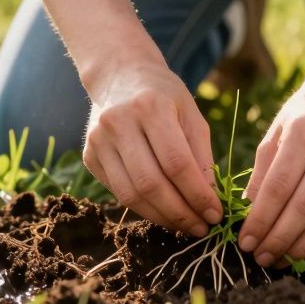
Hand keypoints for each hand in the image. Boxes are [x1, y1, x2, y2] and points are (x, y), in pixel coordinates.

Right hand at [82, 60, 222, 235]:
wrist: (119, 76)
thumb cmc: (164, 96)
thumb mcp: (191, 114)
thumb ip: (201, 156)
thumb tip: (210, 201)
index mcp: (150, 106)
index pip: (176, 163)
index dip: (197, 195)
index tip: (216, 214)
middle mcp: (118, 122)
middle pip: (151, 183)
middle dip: (180, 213)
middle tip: (202, 228)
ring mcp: (98, 140)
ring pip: (131, 195)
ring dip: (162, 217)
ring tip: (185, 225)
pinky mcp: (89, 156)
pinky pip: (118, 193)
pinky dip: (144, 208)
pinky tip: (164, 211)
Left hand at [238, 73, 304, 266]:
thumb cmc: (304, 116)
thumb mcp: (276, 132)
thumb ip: (262, 171)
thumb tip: (249, 214)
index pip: (280, 184)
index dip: (261, 218)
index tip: (245, 240)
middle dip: (279, 237)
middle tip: (260, 257)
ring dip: (302, 245)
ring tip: (279, 259)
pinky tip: (303, 248)